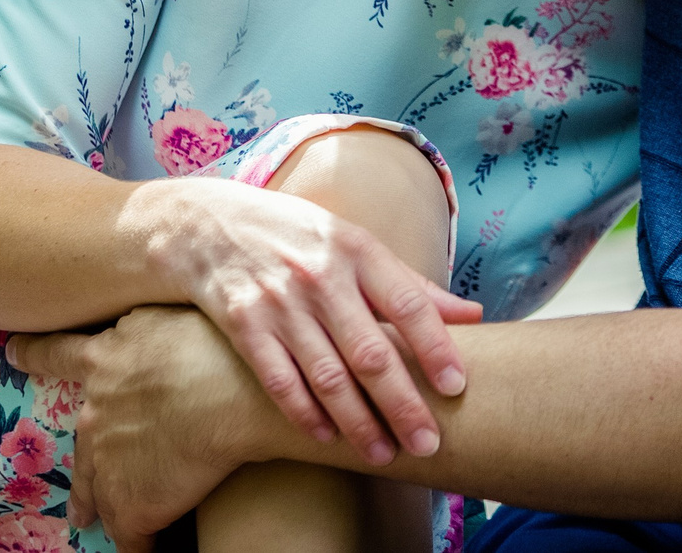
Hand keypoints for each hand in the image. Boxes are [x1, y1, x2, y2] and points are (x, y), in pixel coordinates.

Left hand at [11, 306, 299, 549]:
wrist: (234, 393)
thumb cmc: (216, 343)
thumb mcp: (168, 314)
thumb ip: (144, 327)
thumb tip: (143, 325)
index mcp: (104, 360)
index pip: (57, 354)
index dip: (33, 353)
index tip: (12, 351)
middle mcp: (95, 413)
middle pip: (82, 447)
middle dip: (82, 477)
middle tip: (75, 500)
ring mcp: (109, 462)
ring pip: (99, 494)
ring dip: (100, 510)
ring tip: (95, 526)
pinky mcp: (132, 504)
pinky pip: (130, 534)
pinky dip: (138, 542)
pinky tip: (145, 549)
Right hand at [139, 178, 479, 464]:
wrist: (208, 226)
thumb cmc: (298, 238)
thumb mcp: (354, 245)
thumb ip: (410, 284)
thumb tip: (473, 315)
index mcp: (357, 250)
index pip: (407, 302)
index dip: (435, 346)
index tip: (458, 387)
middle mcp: (320, 275)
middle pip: (370, 351)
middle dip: (402, 403)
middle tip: (429, 444)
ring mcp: (279, 301)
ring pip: (327, 375)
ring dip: (358, 422)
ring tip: (385, 455)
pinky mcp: (242, 324)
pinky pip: (279, 380)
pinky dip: (304, 413)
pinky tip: (327, 439)